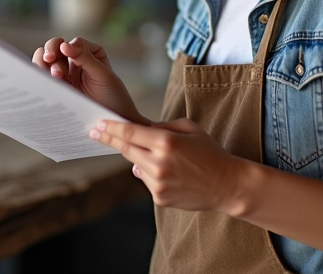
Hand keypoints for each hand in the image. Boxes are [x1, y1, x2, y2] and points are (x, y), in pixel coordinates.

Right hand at [32, 37, 148, 123]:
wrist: (114, 124)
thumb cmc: (114, 98)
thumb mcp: (102, 75)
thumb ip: (85, 58)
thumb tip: (64, 44)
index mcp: (89, 53)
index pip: (72, 43)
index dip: (66, 46)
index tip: (64, 52)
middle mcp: (75, 62)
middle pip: (55, 48)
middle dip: (50, 52)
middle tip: (49, 59)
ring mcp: (65, 76)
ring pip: (46, 62)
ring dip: (43, 64)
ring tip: (52, 76)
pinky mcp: (57, 90)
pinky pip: (44, 79)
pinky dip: (40, 78)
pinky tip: (42, 82)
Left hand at [90, 118, 246, 213]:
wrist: (227, 185)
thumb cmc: (209, 152)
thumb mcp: (188, 128)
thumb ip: (161, 127)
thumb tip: (138, 132)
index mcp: (166, 142)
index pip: (130, 133)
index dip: (111, 128)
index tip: (97, 124)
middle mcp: (159, 163)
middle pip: (126, 149)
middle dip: (110, 139)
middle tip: (96, 132)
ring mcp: (158, 183)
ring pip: (134, 165)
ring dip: (136, 156)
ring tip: (155, 153)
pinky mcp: (159, 198)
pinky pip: (146, 180)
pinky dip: (149, 172)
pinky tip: (168, 170)